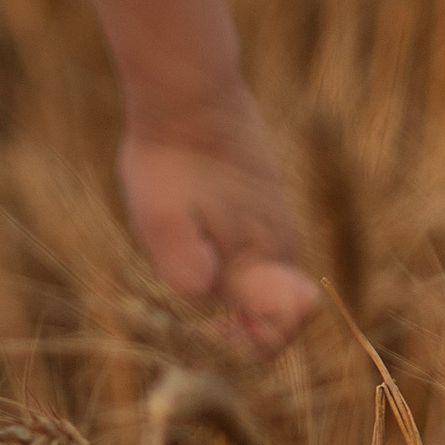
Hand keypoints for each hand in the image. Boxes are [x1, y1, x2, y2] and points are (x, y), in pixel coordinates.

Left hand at [119, 105, 318, 358]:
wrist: (188, 90)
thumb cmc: (170, 159)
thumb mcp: (161, 220)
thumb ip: (189, 270)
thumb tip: (214, 306)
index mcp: (266, 260)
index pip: (274, 340)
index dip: (237, 354)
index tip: (193, 335)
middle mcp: (283, 246)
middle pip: (269, 318)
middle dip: (228, 328)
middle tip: (176, 305)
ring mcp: (277, 222)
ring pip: (260, 285)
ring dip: (224, 294)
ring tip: (177, 260)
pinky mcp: (265, 202)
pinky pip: (255, 254)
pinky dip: (226, 262)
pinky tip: (186, 234)